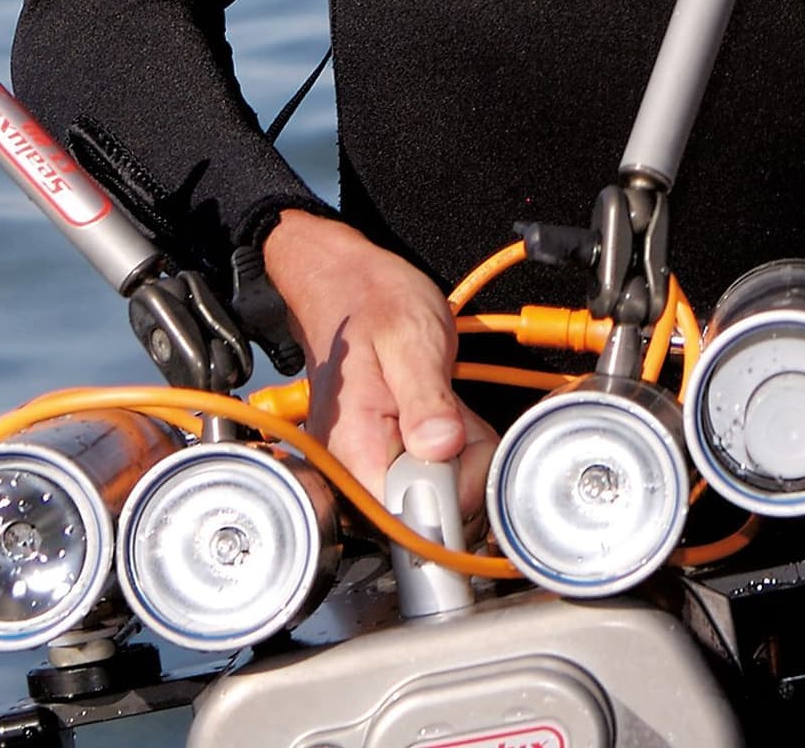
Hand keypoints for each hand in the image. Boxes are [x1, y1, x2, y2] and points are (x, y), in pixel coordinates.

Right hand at [262, 208, 488, 519]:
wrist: (344, 286)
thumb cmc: (371, 304)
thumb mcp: (412, 340)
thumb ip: (427, 398)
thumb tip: (441, 448)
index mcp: (353, 447)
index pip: (407, 518)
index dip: (450, 491)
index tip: (457, 444)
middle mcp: (349, 470)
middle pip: (424, 514)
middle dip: (460, 469)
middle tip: (453, 414)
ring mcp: (363, 468)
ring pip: (433, 499)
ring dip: (457, 458)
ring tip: (444, 409)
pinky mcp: (379, 462)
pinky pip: (428, 479)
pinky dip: (448, 452)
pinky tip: (440, 417)